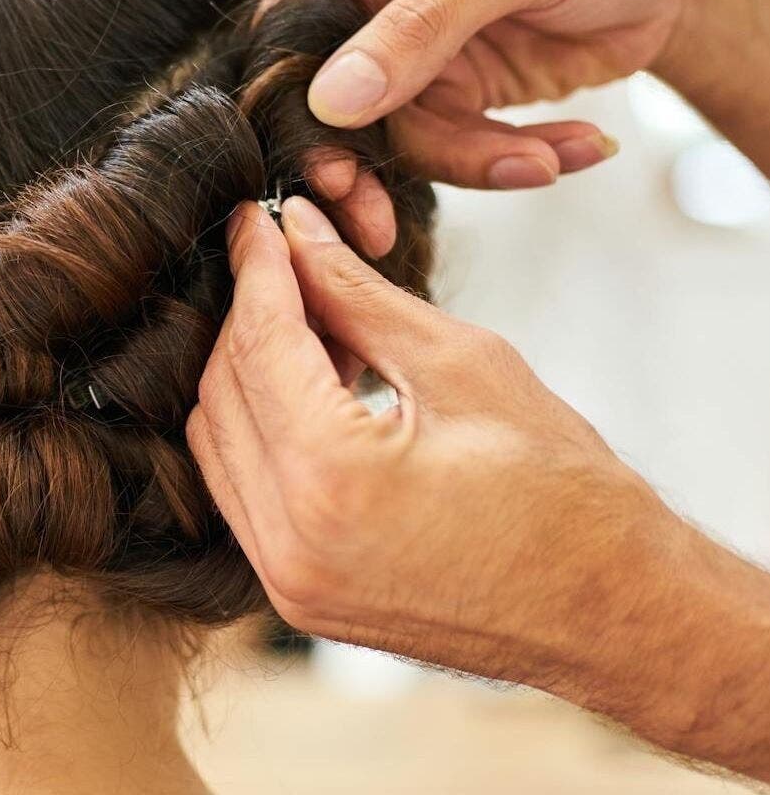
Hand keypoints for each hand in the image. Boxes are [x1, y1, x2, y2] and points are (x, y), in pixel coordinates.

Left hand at [189, 195, 662, 674]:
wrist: (615, 614)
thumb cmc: (568, 493)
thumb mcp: (463, 363)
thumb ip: (359, 294)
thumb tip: (297, 233)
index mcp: (333, 481)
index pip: (259, 344)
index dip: (257, 270)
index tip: (258, 220)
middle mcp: (290, 543)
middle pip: (223, 393)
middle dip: (250, 317)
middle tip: (289, 263)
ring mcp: (288, 581)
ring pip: (218, 443)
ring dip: (249, 373)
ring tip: (312, 327)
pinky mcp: (297, 596)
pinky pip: (241, 493)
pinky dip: (260, 431)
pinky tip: (310, 391)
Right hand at [272, 0, 744, 247]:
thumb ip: (420, 26)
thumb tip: (332, 99)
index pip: (294, 18)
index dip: (300, 95)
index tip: (329, 165)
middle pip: (327, 93)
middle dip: (368, 161)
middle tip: (378, 222)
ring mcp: (399, 46)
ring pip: (391, 135)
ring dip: (470, 159)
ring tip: (548, 160)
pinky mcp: (441, 92)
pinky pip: (447, 149)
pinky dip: (506, 160)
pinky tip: (573, 148)